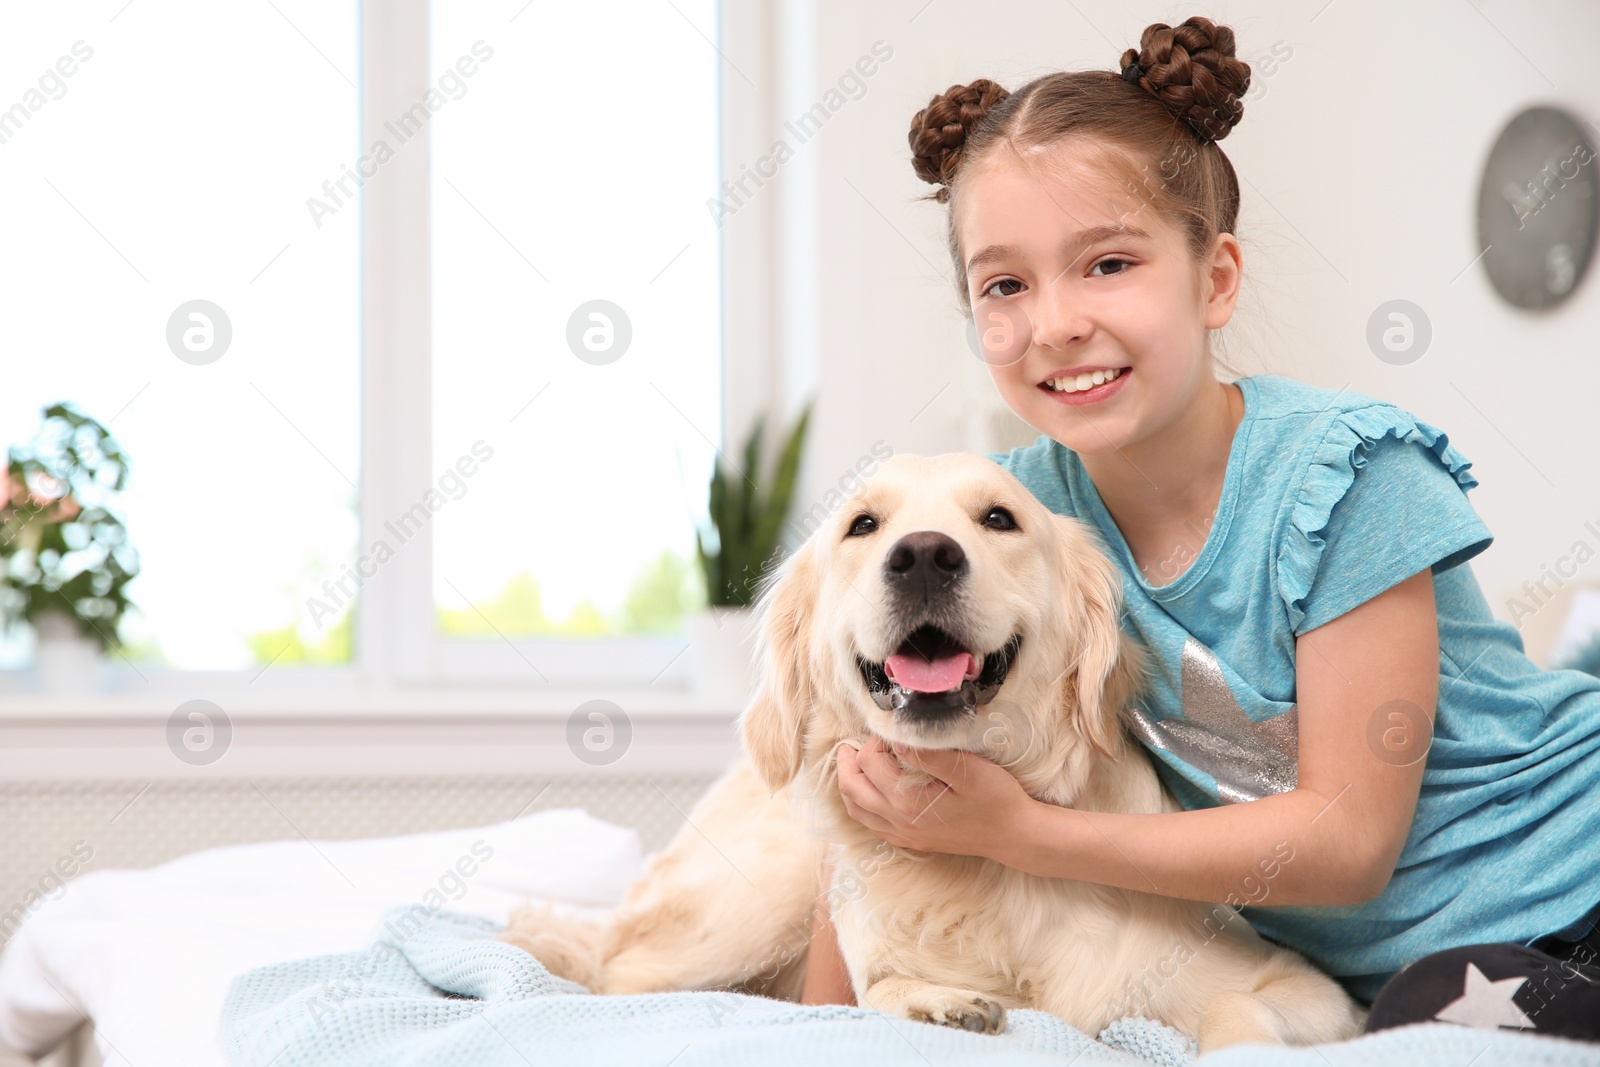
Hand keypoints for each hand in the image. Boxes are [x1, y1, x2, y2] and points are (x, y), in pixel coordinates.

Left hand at [835, 736, 1035, 861]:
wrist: (1014, 836)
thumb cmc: (996, 800)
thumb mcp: (968, 770)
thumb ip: (929, 755)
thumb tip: (898, 738)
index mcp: (907, 802)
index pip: (869, 762)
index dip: (875, 739)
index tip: (893, 728)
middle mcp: (897, 821)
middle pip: (850, 787)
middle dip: (847, 759)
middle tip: (856, 739)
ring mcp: (901, 834)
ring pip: (855, 808)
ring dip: (850, 781)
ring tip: (858, 759)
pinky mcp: (909, 840)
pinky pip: (869, 822)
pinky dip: (861, 801)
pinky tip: (873, 787)